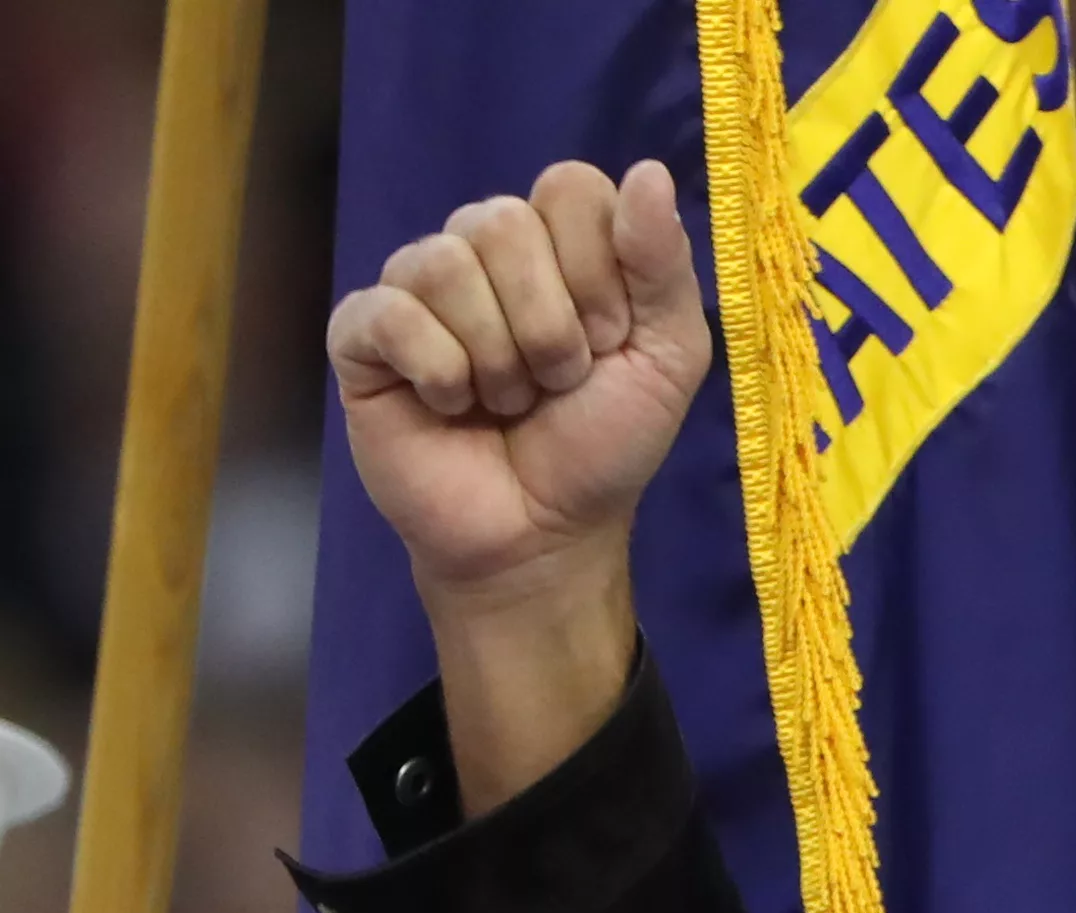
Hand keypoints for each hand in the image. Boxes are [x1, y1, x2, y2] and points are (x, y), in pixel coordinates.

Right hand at [329, 160, 708, 606]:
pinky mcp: (362, 335)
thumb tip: (646, 170)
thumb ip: (663, 265)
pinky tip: (449, 405)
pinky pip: (390, 312)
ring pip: (444, 263)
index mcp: (558, 245)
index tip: (611, 339)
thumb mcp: (667, 359)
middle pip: (501, 220)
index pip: (570, 188)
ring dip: (497, 357)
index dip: (599, 272)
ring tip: (505, 403)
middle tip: (556, 384)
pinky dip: (438, 371)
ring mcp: (418, 290)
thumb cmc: (604, 447)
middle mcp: (483, 252)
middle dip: (549, 326)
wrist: (543, 535)